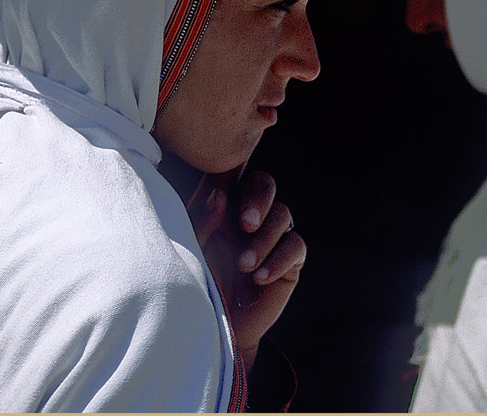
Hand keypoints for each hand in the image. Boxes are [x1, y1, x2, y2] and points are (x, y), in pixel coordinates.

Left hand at [188, 168, 305, 369]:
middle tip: (245, 223)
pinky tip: (259, 277)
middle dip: (259, 198)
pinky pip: (295, 246)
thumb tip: (221, 195)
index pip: (232, 173)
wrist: (215, 327)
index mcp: (223, 205)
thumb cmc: (198, 283)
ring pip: (283, 214)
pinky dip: (278, 259)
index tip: (232, 161)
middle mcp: (250, 216)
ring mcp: (272, 236)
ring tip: (244, 266)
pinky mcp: (289, 261)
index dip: (236, 159)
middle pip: (265, 183)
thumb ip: (203, 222)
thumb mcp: (192, 251)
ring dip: (264, 239)